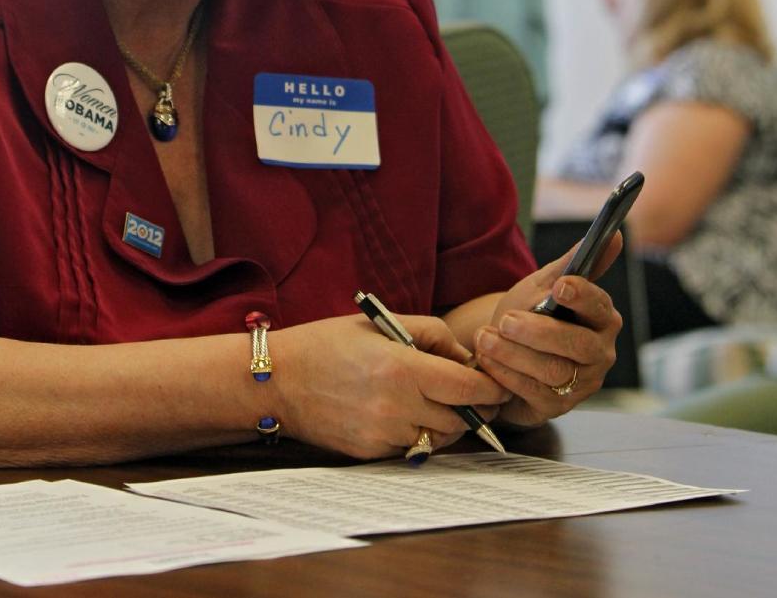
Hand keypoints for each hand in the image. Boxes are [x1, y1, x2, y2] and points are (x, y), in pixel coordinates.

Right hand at [271, 312, 510, 459]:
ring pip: (438, 438)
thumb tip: (464, 356)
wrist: (277, 380)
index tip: (499, 384)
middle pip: (460, 419)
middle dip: (472, 407)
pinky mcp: (371, 454)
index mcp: (402, 368)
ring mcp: (383, 435)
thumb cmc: (327, 344)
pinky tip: (404, 411)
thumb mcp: (380, 323)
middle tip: (471, 391)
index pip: (467, 388)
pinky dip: (417, 432)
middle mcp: (396, 407)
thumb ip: (429, 334)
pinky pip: (411, 447)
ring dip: (446, 422)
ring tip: (436, 400)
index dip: (491, 388)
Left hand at [471, 240, 622, 428]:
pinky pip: (534, 393)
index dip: (582, 296)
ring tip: (485, 338)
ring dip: (514, 354)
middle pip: (578, 345)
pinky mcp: (558, 406)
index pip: (599, 306)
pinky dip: (507, 375)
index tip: (560, 286)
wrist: (507, 351)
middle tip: (507, 320)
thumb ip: (573, 262)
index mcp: (603, 318)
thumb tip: (615, 234)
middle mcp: (600, 353)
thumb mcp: (545, 284)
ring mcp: (582, 384)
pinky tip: (487, 360)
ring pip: (554, 371)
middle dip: (540, 332)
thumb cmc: (532, 313)